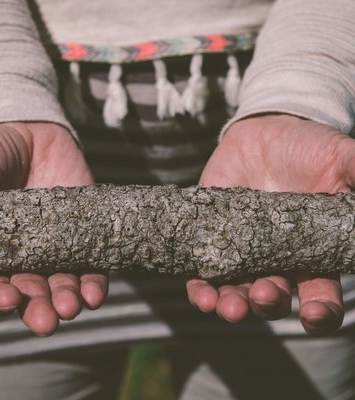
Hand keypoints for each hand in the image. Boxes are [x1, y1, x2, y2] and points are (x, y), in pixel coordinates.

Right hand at [0, 122, 107, 335]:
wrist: (37, 135)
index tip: (7, 298)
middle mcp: (23, 257)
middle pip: (29, 294)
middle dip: (37, 309)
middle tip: (47, 321)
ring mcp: (56, 249)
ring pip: (61, 286)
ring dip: (67, 300)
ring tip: (71, 308)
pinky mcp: (84, 237)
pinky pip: (92, 268)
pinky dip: (94, 284)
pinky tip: (95, 294)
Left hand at [187, 114, 354, 334]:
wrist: (266, 134)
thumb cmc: (310, 151)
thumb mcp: (341, 161)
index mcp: (311, 253)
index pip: (318, 295)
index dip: (319, 310)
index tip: (314, 315)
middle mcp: (276, 260)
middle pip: (272, 298)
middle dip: (267, 304)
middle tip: (264, 296)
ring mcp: (242, 252)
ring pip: (236, 292)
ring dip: (232, 305)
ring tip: (228, 307)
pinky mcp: (212, 239)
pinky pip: (203, 272)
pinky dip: (201, 287)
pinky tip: (202, 294)